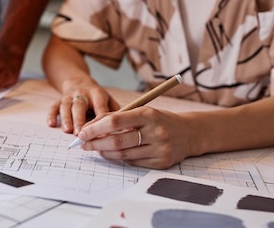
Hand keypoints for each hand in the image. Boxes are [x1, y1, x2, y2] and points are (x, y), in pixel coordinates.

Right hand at [47, 81, 119, 134]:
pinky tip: (51, 124)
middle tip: (80, 133)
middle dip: (80, 119)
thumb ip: (116, 113)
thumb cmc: (97, 97)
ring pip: (66, 106)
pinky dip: (51, 115)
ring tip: (67, 130)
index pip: (99, 105)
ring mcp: (69, 96)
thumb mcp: (109, 100)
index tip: (103, 132)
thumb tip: (128, 129)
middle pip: (80, 105)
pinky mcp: (59, 100)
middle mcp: (82, 94)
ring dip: (66, 118)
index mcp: (97, 94)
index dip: (101, 118)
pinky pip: (54, 106)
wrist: (78, 81)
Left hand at [77, 107, 191, 168]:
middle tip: (83, 144)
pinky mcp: (161, 162)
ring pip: (123, 154)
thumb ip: (119, 117)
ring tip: (96, 148)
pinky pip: (133, 162)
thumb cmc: (160, 119)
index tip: (83, 132)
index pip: (115, 121)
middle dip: (95, 143)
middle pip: (117, 141)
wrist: (190, 133)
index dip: (95, 127)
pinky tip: (113, 153)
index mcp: (148, 114)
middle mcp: (155, 132)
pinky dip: (119, 158)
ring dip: (104, 152)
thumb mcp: (143, 111)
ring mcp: (159, 149)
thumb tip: (91, 126)